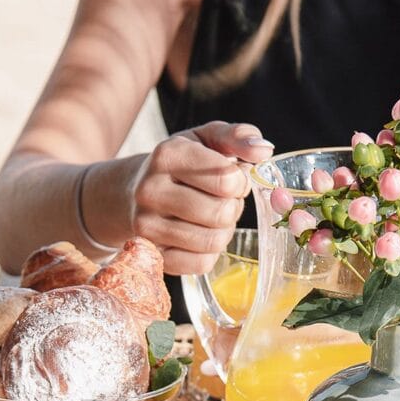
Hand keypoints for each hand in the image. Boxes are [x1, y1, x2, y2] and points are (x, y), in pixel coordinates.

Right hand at [127, 121, 272, 274]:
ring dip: (223, 231)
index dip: (240, 181)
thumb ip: (240, 136)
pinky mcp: (152, 254)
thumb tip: (263, 151)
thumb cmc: (182, 164)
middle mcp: (150, 190)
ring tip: (212, 217)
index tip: (231, 178)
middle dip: (233, 207)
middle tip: (223, 200)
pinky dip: (210, 252)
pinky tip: (199, 235)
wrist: (135, 189)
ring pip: (213, 241)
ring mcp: (146, 226)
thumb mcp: (208, 139)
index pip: (227, 179)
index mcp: (167, 155)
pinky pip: (201, 264)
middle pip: (222, 213)